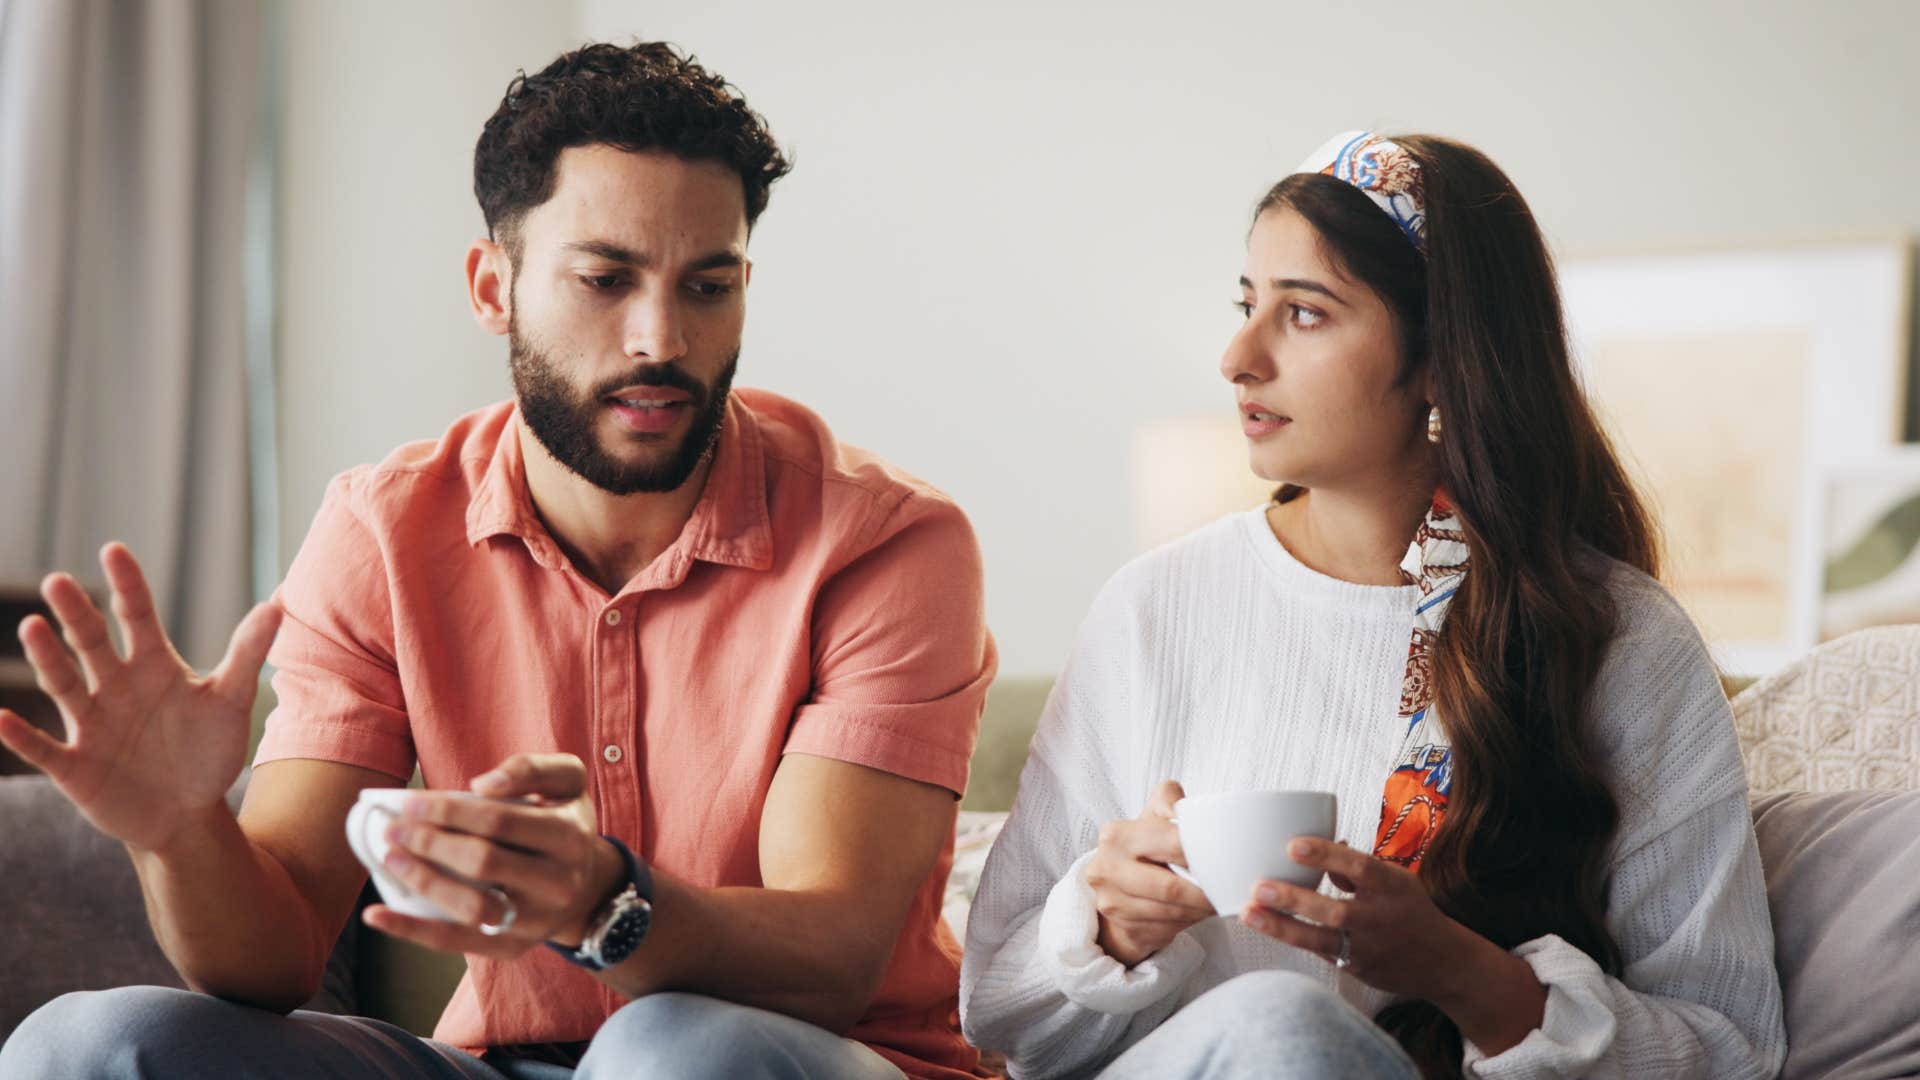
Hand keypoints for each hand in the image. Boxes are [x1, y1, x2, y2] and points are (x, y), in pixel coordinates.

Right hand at [0, 544, 281, 852]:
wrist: (188, 813)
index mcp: (153, 666)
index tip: (114, 550)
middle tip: (59, 581)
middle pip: (92, 643)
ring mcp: (92, 725)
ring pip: (65, 685)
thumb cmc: (207, 750)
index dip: (128, 586)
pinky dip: (21, 736)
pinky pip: (43, 748)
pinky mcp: (75, 766)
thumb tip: (277, 604)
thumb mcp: (230, 702)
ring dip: (47, 658)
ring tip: (32, 626)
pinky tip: (1, 717)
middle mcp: (115, 688)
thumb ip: (247, 654)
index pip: (138, 617)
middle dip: (77, 614)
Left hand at [362, 753, 625, 960]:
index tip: (409, 803)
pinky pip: (457, 943)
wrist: (589, 885)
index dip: (450, 811)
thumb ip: (532, 768)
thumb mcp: (566, 782)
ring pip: (471, 907)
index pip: (500, 821)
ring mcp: (536, 921)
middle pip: (483, 862)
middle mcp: (558, 884)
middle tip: (393, 829)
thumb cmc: (563, 822)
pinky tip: (376, 915)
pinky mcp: (513, 948)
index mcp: (569, 837)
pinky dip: (412, 930)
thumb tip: (483, 785)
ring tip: (389, 858)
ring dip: (423, 881)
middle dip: (430, 843)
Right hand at [1087, 780, 1215, 966]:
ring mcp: (1111, 902)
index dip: (1203, 854)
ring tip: (1218, 902)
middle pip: (1171, 887)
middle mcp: (1106, 869)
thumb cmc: (1143, 847)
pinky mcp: (1123, 927)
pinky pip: (1167, 929)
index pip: (1171, 844)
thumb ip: (1169, 800)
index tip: (1228, 862)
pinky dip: (1189, 923)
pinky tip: (1197, 913)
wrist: (1115, 885)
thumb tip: (1189, 812)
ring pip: (1172, 912)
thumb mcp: (1152, 815)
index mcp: (1117, 836)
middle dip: (1206, 893)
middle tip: (1230, 892)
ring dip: (1201, 911)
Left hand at [1240, 837, 1476, 999]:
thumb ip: (1356, 868)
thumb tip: (1319, 845)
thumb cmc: (1410, 909)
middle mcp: (1380, 918)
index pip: (1359, 867)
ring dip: (1282, 927)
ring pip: (1321, 939)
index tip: (1292, 845)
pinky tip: (1267, 927)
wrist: (1443, 962)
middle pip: (1334, 911)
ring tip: (1249, 913)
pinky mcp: (1357, 968)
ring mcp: (1368, 947)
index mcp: (1392, 886)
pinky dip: (1293, 939)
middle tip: (1258, 886)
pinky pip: (1320, 952)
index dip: (1326, 855)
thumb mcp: (1395, 880)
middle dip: (1294, 899)